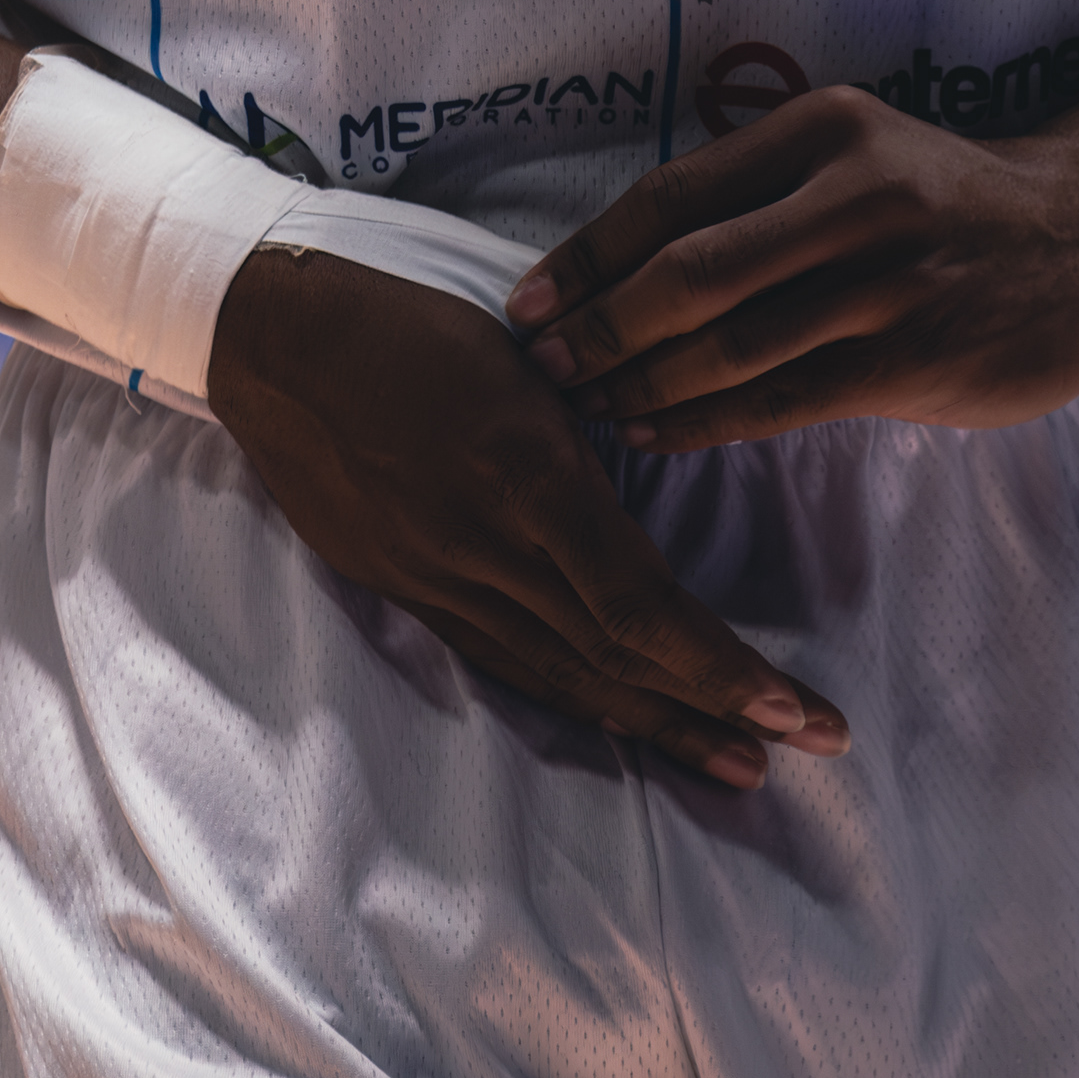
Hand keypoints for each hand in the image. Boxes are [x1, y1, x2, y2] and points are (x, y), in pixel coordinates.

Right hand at [206, 251, 847, 786]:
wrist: (274, 338)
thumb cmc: (410, 315)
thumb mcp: (522, 354)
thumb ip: (589, 434)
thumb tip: (654, 492)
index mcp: (527, 474)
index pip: (640, 605)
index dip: (718, 669)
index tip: (791, 708)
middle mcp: (486, 547)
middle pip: (614, 658)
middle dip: (715, 710)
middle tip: (804, 743)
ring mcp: (441, 579)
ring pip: (563, 675)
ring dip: (655, 725)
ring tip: (733, 762)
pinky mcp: (407, 591)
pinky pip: (505, 664)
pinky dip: (575, 700)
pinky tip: (624, 721)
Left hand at [508, 86, 1078, 445]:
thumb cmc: (942, 201)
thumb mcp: (852, 156)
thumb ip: (754, 194)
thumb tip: (617, 263)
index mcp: (820, 130)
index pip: (670, 196)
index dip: (587, 257)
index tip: (526, 303)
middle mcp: (852, 194)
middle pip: (688, 272)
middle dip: (600, 327)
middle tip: (542, 368)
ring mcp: (889, 279)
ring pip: (731, 344)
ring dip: (642, 383)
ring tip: (589, 407)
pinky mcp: (915, 356)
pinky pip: (784, 398)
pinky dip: (707, 420)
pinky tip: (659, 430)